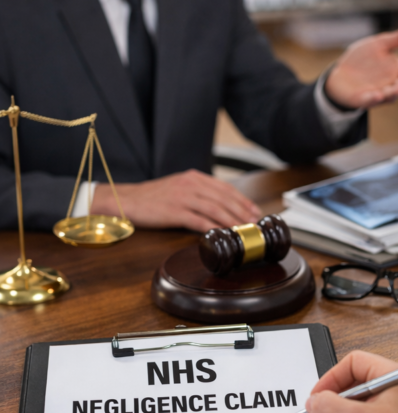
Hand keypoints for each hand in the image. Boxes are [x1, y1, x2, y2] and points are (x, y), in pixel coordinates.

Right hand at [91, 170, 261, 232]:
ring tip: (243, 230)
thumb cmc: (154, 198)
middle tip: (254, 223)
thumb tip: (223, 207)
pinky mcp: (174, 211)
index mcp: (194, 178)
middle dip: (242, 211)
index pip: (225, 188)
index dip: (242, 200)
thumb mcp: (180, 188)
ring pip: (215, 209)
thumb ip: (200, 193)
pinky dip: (213, 228)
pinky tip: (222, 234)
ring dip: (232, 220)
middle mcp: (190, 185)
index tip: (254, 211)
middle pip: (224, 199)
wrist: (126, 200)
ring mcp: (182, 197)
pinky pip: (199, 221)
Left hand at [325, 25, 397, 108]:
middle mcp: (392, 84)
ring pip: (390, 96)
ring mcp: (379, 93)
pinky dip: (375, 99)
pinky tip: (378, 95)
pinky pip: (371, 101)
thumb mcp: (381, 44)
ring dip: (395, 93)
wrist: (341, 72)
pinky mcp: (364, 100)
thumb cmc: (364, 59)